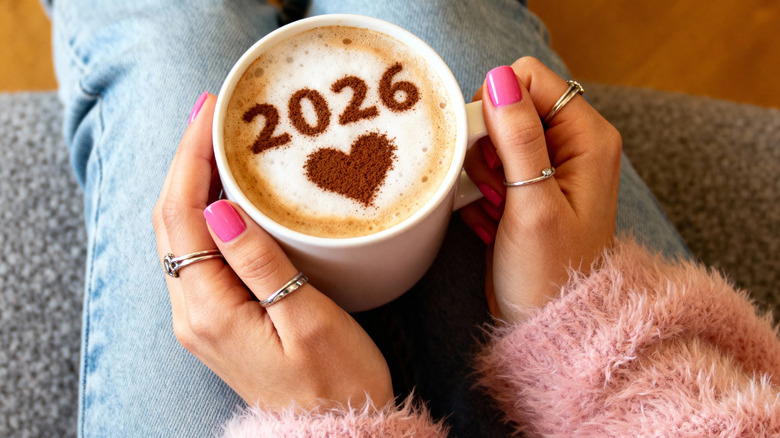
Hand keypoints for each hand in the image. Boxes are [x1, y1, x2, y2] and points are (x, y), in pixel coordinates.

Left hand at [152, 93, 392, 410]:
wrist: (335, 432)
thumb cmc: (334, 382)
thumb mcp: (306, 320)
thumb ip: (258, 265)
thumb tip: (219, 209)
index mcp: (209, 309)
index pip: (182, 216)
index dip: (189, 159)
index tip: (208, 113)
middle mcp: (193, 312)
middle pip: (172, 220)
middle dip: (186, 161)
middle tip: (213, 114)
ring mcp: (202, 316)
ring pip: (181, 234)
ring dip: (193, 184)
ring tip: (219, 142)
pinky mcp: (219, 317)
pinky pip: (198, 253)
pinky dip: (205, 212)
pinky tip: (228, 194)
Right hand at [461, 58, 620, 323]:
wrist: (549, 323)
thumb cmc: (550, 273)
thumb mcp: (533, 204)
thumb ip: (518, 139)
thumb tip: (500, 80)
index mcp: (587, 137)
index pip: (528, 78)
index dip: (498, 107)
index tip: (492, 154)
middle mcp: (571, 143)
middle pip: (507, 104)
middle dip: (487, 142)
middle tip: (496, 187)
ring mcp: (548, 165)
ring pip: (492, 135)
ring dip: (480, 170)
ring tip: (496, 206)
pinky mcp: (526, 186)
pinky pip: (488, 164)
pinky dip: (480, 188)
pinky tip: (491, 218)